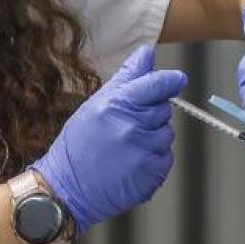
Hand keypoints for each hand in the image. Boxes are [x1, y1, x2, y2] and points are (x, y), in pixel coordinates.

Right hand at [31, 46, 184, 236]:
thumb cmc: (78, 146)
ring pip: (166, 134)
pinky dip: (153, 160)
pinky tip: (131, 163)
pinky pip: (166, 157)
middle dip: (150, 115)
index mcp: (116, 105)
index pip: (157, 85)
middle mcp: (132, 126)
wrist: (67, 189)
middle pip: (164, 109)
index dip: (170, 81)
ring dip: (152, 138)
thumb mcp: (95, 104)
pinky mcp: (151, 173)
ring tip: (125, 148)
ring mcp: (143, 151)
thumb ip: (126, 77)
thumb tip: (147, 54)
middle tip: (125, 127)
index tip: (177, 80)